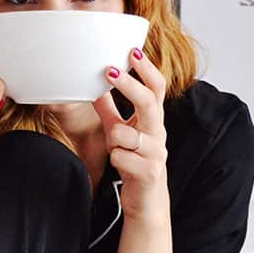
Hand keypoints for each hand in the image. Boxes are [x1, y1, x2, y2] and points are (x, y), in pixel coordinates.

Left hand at [93, 47, 168, 225]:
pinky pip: (121, 157)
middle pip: (149, 103)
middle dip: (129, 85)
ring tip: (115, 147)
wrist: (146, 200)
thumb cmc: (134, 162)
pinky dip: (115, 159)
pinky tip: (121, 166)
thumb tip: (95, 87)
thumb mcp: (119, 132)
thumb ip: (110, 111)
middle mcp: (158, 133)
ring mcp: (156, 153)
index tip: (133, 51)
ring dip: (114, 138)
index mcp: (153, 120)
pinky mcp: (149, 172)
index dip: (147, 70)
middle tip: (110, 70)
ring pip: (126, 134)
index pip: (156, 88)